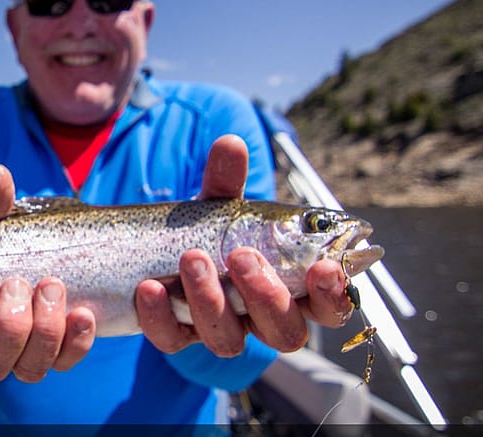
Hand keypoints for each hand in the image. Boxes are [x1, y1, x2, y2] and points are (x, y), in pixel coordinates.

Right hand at [0, 164, 95, 382]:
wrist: (47, 252)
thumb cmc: (4, 242)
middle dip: (8, 325)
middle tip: (18, 283)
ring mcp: (23, 357)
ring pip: (28, 368)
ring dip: (42, 330)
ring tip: (52, 286)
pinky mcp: (58, 354)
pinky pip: (66, 361)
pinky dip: (76, 341)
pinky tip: (83, 313)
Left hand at [135, 134, 354, 356]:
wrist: (151, 248)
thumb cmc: (206, 229)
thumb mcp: (217, 204)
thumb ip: (227, 179)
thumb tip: (231, 143)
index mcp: (288, 286)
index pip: (328, 305)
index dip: (333, 293)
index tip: (324, 266)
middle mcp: (258, 317)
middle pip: (285, 333)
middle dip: (267, 296)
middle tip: (243, 255)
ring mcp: (217, 329)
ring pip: (228, 340)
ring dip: (210, 299)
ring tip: (191, 257)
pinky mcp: (176, 334)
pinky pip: (172, 339)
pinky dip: (160, 315)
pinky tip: (149, 287)